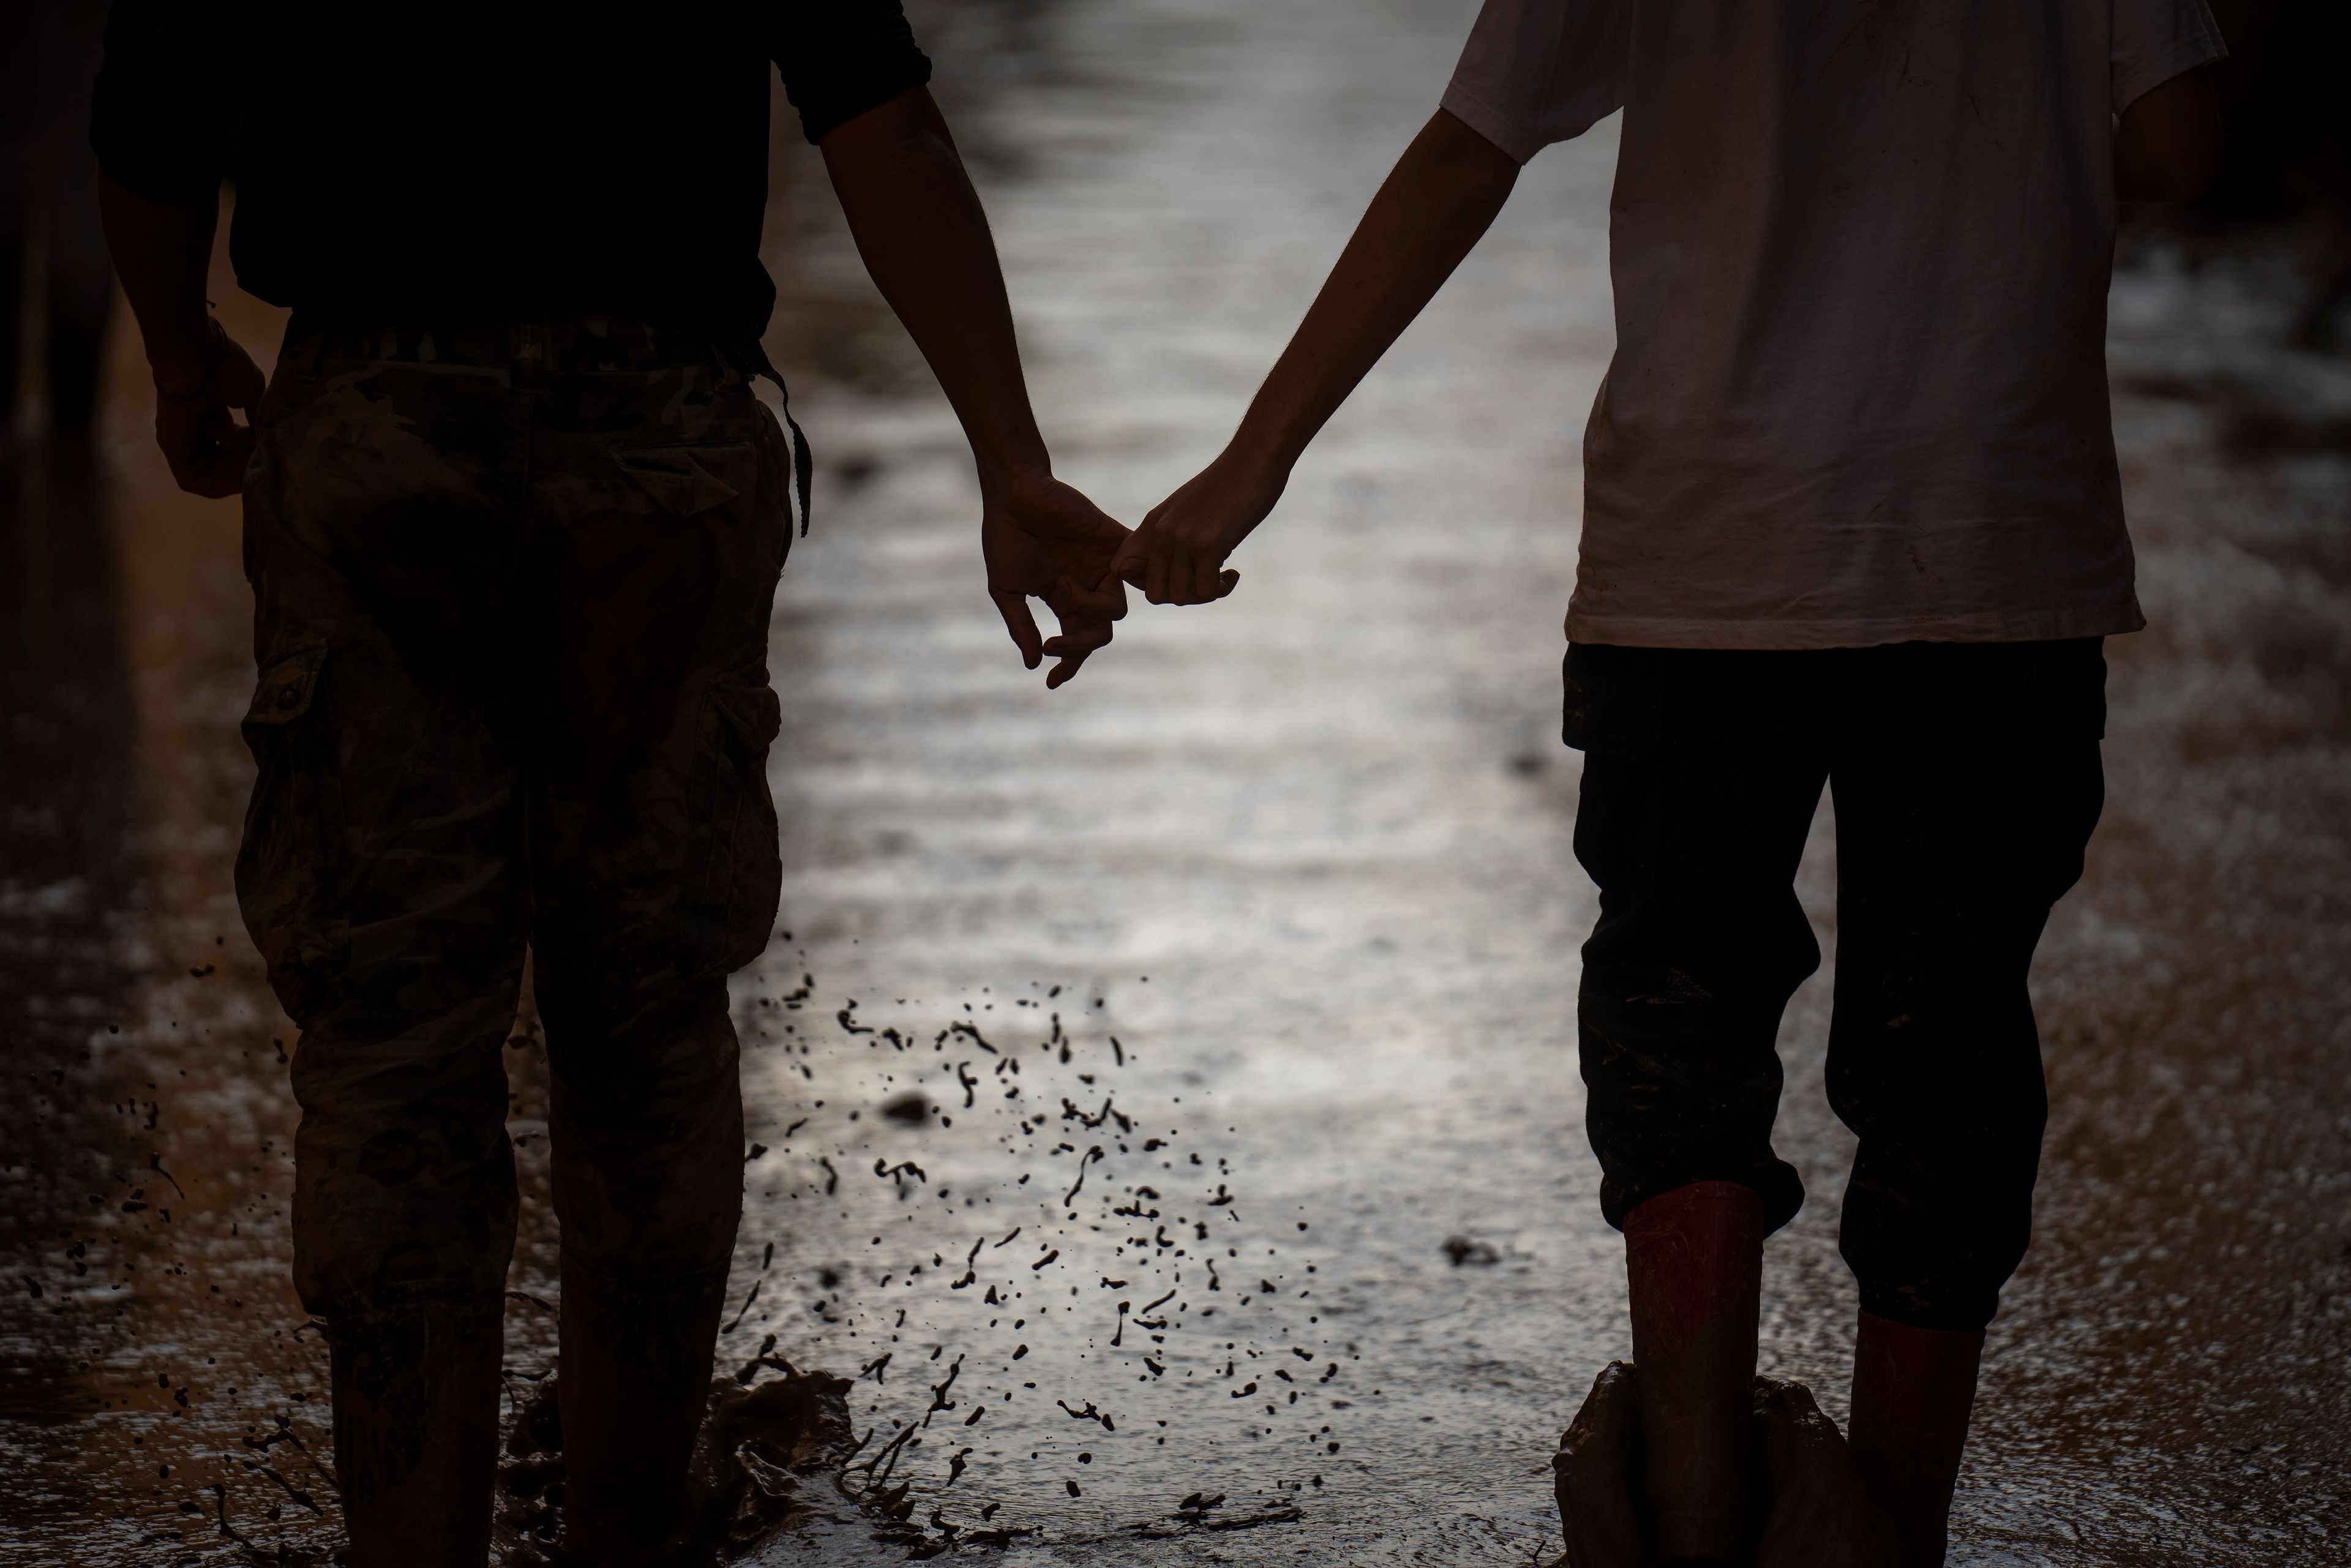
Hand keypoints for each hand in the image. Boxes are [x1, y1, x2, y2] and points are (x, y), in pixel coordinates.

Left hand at [151, 320, 265, 497]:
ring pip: (211, 471)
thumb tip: (265, 434)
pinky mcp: (174, 452)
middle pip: (221, 457)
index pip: (229, 438)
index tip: (265, 443)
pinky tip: (238, 479)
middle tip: (262, 456)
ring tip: (253, 465)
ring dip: (235, 475)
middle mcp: (193, 426)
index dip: (251, 446)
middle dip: (245, 462)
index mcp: (208, 408)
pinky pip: (195, 481)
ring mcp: (181, 439)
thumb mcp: (252, 392)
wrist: (196, 358)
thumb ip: (257, 415)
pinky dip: (217, 486)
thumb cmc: (224, 368)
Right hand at [981, 470, 1130, 688]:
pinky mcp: (1116, 544)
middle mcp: (1087, 586)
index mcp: (1063, 599)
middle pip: (1099, 634)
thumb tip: (1032, 664)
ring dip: (1089, 611)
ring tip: (1064, 589)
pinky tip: (1090, 580)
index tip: (1051, 682)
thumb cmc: (1005, 536)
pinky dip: (1122, 584)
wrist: (1015, 492)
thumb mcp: (1007, 589)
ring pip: (1117, 612)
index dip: (1068, 665)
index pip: (1077, 641)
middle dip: (1077, 647)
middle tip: (1052, 645)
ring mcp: (1103, 566)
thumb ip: (1021, 625)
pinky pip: (1135, 574)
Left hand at [1111, 450, 1271, 604]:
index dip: (1146, 582)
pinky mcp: (1208, 544)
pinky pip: (1207, 591)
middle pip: (1154, 594)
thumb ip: (1171, 537)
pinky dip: (1223, 589)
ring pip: (1180, 597)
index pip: (1120, 568)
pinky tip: (1234, 572)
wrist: (1255, 458)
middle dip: (1183, 596)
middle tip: (1205, 582)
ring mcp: (1182, 539)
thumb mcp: (1187, 511)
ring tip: (1221, 577)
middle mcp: (1161, 532)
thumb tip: (1171, 573)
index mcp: (1152, 524)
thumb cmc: (1228, 487)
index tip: (1178, 574)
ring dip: (1204, 596)